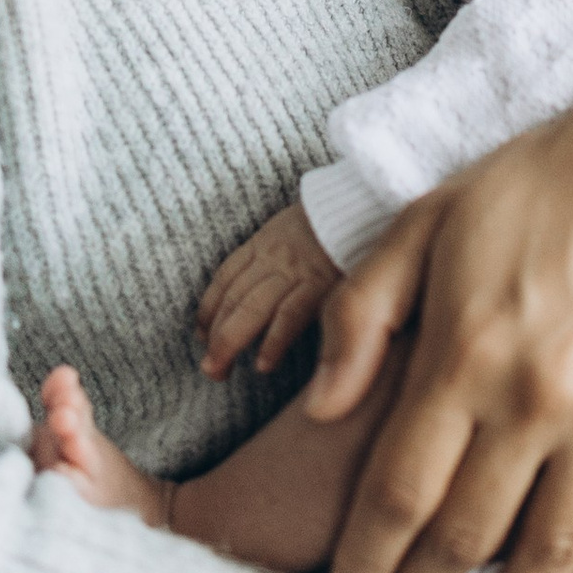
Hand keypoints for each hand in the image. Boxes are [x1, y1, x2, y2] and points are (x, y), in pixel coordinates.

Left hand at [197, 198, 341, 376]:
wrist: (370, 201)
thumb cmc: (341, 218)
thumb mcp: (297, 224)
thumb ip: (280, 250)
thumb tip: (265, 283)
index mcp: (266, 240)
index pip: (225, 277)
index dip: (208, 308)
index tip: (201, 334)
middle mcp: (274, 256)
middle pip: (233, 298)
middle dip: (214, 335)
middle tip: (208, 367)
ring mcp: (297, 270)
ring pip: (251, 309)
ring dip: (230, 342)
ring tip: (219, 371)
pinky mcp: (322, 283)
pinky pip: (290, 315)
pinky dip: (273, 341)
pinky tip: (263, 364)